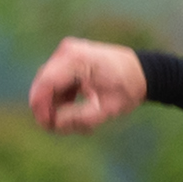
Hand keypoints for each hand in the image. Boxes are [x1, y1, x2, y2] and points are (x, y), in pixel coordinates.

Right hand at [27, 37, 146, 133]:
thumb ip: (77, 118)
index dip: (41, 107)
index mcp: (76, 60)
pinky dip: (63, 99)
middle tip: (60, 129)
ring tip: (78, 123)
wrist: (142, 72)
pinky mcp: (69, 59)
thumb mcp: (104, 110)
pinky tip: (76, 113)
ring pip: (49, 85)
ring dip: (57, 105)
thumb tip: (53, 124)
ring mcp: (67, 53)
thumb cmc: (127, 89)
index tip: (47, 126)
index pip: (46, 83)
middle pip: (44, 84)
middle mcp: (67, 51)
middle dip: (48, 108)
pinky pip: (57, 82)